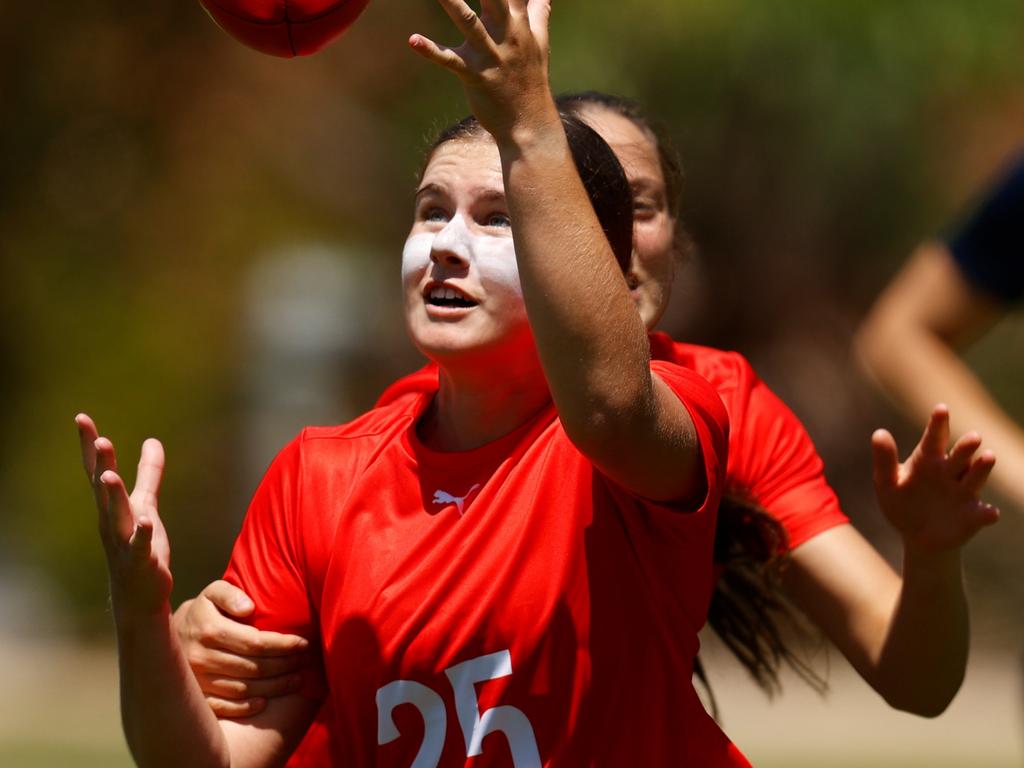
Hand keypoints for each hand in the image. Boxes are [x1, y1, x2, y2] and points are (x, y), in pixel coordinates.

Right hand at [76, 413, 171, 616]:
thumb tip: (153, 440)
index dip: (90, 445)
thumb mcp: (146, 504)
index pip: (97, 471)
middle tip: (100, 440)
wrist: (138, 596)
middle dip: (102, 465)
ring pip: (117, 516)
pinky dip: (142, 533)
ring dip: (113, 497)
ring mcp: (124, 542)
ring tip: (109, 476)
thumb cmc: (139, 546)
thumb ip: (150, 473)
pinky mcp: (142, 561)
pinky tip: (146, 521)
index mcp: (111, 506)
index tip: (81, 418)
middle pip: (104, 489)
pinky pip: (140, 546)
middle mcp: (111, 521)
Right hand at [173, 581, 309, 717]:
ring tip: (296, 679)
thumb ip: (231, 594)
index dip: (283, 645)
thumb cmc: (203, 611)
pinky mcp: (195, 697)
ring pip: (243, 688)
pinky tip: (265, 701)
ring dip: (274, 687)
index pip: (255, 642)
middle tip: (306, 661)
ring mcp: (197, 681)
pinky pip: (224, 707)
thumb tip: (249, 608)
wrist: (165, 638)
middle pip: (254, 667)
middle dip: (285, 665)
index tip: (303, 643)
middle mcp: (202, 657)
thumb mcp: (213, 593)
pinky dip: (246, 707)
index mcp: (209, 630)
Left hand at [409, 0, 555, 141]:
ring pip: (468, 21)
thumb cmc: (530, 82)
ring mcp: (491, 55)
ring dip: (451, 1)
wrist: (529, 125)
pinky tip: (412, 40)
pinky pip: (449, 61)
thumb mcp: (539, 45)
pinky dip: (430, 50)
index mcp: (520, 22)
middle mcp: (507, 34)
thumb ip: (539, 14)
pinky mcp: (475, 76)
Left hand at [872, 405, 999, 554]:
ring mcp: (964, 493)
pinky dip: (987, 513)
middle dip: (966, 446)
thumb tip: (879, 432)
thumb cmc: (901, 503)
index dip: (938, 424)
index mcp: (928, 460)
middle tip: (973, 436)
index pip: (934, 438)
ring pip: (976, 477)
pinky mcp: (973, 516)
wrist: (917, 537)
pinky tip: (989, 513)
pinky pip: (983, 514)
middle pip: (960, 455)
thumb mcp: (887, 483)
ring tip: (988, 457)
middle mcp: (950, 472)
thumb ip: (884, 460)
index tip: (941, 408)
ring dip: (982, 468)